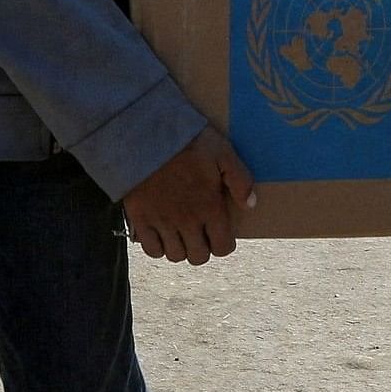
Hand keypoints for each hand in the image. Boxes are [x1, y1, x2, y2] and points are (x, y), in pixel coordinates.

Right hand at [122, 128, 257, 265]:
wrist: (146, 135)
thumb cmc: (187, 141)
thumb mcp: (222, 152)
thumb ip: (240, 179)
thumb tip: (250, 205)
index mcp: (209, 208)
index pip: (223, 247)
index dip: (224, 244)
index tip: (220, 233)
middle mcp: (187, 221)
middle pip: (198, 257)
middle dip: (203, 248)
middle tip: (201, 233)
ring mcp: (162, 222)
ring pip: (175, 256)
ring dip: (181, 248)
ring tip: (182, 233)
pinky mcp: (140, 219)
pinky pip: (151, 249)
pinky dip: (158, 247)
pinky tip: (162, 233)